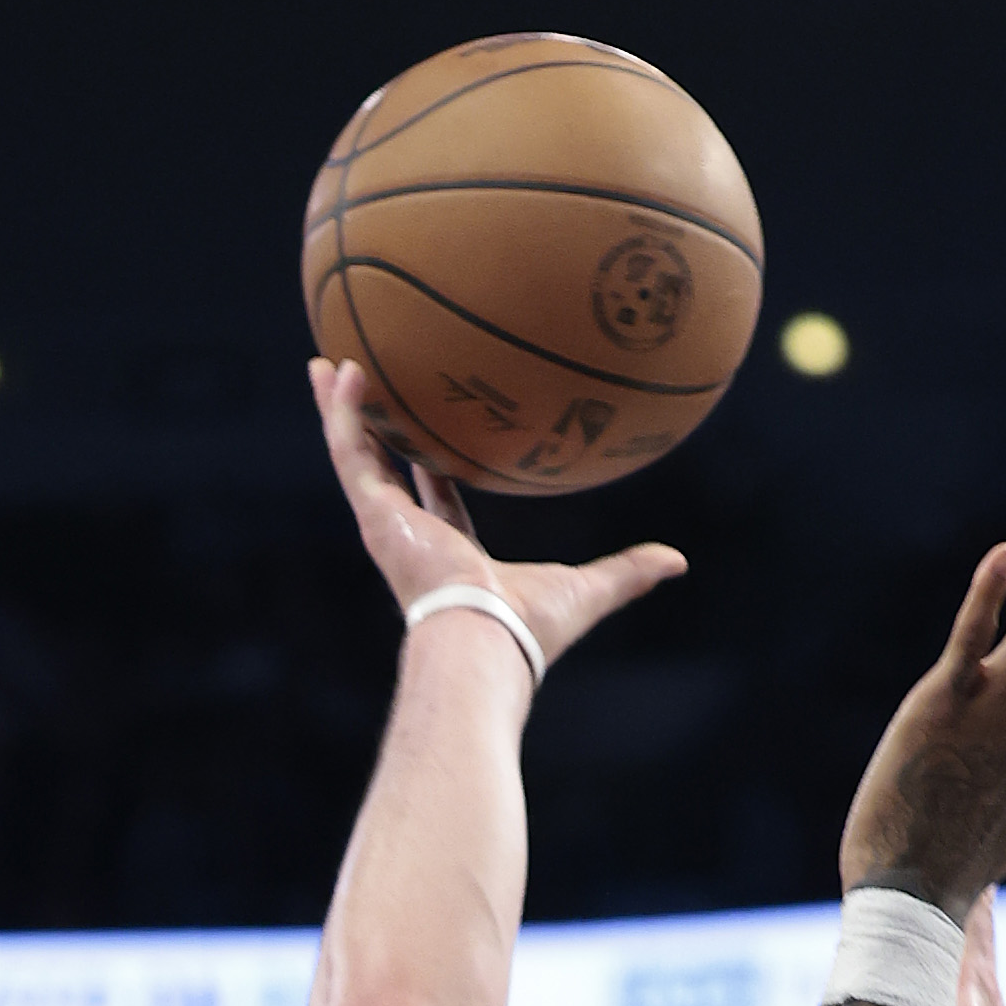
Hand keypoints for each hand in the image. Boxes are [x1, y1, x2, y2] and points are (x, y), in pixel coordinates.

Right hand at [310, 360, 686, 670]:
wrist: (485, 641)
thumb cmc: (530, 627)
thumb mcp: (588, 589)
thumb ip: (627, 572)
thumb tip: (677, 562)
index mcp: (453, 552)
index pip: (438, 499)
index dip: (432, 467)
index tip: (429, 436)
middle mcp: (413, 537)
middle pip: (387, 470)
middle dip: (374, 430)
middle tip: (363, 387)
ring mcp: (388, 527)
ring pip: (356, 454)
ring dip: (341, 409)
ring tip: (328, 364)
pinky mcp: (374, 517)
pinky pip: (350, 452)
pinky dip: (341, 413)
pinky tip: (338, 371)